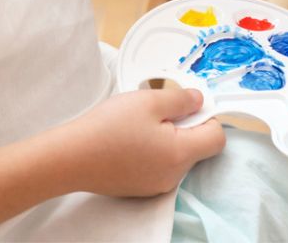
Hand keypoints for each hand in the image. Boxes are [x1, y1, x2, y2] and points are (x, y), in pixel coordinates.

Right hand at [64, 88, 225, 196]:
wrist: (71, 157)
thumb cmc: (109, 127)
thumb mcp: (150, 101)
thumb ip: (182, 99)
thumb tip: (200, 101)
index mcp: (180, 154)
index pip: (217, 138)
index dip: (208, 116)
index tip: (188, 105)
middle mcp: (173, 176)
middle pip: (197, 147)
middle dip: (185, 125)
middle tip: (158, 110)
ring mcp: (156, 185)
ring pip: (177, 156)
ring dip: (168, 137)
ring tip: (140, 124)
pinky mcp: (140, 187)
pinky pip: (159, 165)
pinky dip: (153, 150)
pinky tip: (130, 139)